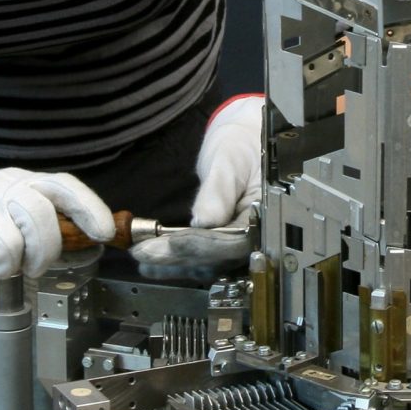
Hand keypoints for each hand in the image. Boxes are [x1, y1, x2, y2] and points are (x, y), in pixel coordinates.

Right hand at [0, 167, 114, 302]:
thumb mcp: (12, 225)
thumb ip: (44, 227)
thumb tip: (88, 238)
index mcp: (19, 182)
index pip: (62, 186)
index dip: (88, 206)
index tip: (104, 232)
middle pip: (38, 216)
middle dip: (40, 252)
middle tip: (28, 267)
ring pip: (7, 243)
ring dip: (2, 267)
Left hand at [131, 93, 262, 266]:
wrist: (240, 146)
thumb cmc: (240, 147)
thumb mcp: (230, 160)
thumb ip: (219, 190)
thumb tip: (206, 221)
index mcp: (267, 215)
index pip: (236, 242)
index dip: (203, 246)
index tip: (173, 243)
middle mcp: (256, 236)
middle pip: (219, 258)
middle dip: (180, 257)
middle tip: (146, 252)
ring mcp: (240, 243)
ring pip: (209, 263)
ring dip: (174, 264)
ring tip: (143, 259)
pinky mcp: (224, 245)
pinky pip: (203, 258)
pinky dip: (177, 260)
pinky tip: (153, 263)